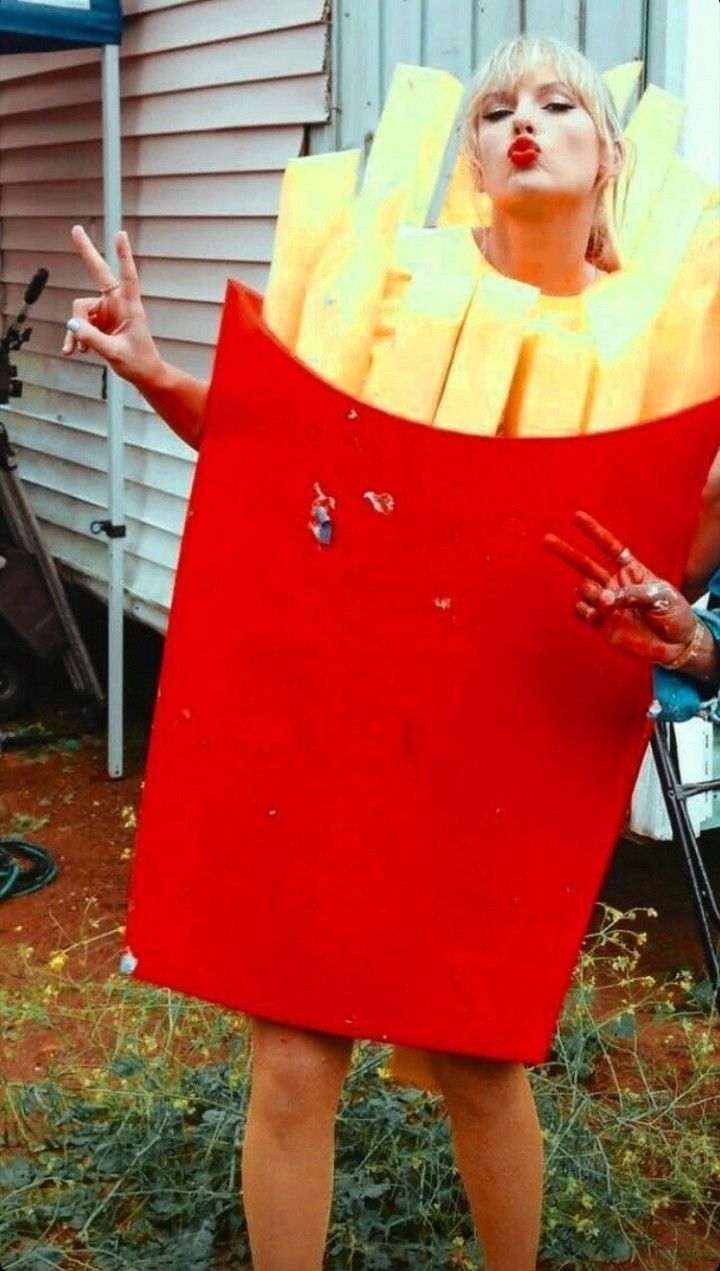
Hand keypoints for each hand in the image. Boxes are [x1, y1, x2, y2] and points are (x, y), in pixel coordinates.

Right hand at [62, 225, 162, 391]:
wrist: (143, 374)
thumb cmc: (138, 363)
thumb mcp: (115, 353)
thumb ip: (93, 339)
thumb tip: (72, 325)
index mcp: (131, 307)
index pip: (128, 277)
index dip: (123, 256)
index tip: (120, 234)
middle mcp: (117, 304)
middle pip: (99, 273)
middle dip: (86, 252)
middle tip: (75, 229)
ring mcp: (105, 312)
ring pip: (79, 312)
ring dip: (76, 331)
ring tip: (77, 351)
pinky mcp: (97, 322)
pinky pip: (78, 324)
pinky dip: (75, 338)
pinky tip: (74, 351)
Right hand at [544, 511, 699, 666]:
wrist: (676, 644)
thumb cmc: (674, 613)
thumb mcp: (659, 595)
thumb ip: (630, 594)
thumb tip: (604, 599)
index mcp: (632, 571)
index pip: (609, 548)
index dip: (594, 532)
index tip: (576, 518)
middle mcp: (615, 584)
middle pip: (585, 565)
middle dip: (566, 552)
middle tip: (546, 539)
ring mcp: (607, 603)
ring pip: (584, 590)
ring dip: (592, 594)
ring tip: (608, 604)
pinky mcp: (602, 623)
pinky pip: (582, 612)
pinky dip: (586, 611)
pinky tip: (597, 615)